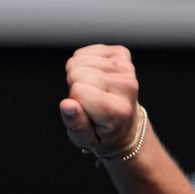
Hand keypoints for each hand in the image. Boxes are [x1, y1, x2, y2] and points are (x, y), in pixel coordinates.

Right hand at [60, 43, 141, 157]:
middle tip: (88, 101)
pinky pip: (86, 52)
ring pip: (80, 61)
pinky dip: (85, 63)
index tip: (85, 111)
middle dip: (75, 86)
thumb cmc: (103, 133)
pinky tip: (95, 77)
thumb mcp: (85, 139)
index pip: (78, 90)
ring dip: (80, 74)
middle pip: (77, 72)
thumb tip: (67, 105)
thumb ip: (76, 124)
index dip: (74, 101)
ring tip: (92, 90)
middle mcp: (127, 87)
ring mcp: (126, 69)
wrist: (125, 124)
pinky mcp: (122, 55)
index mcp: (118, 111)